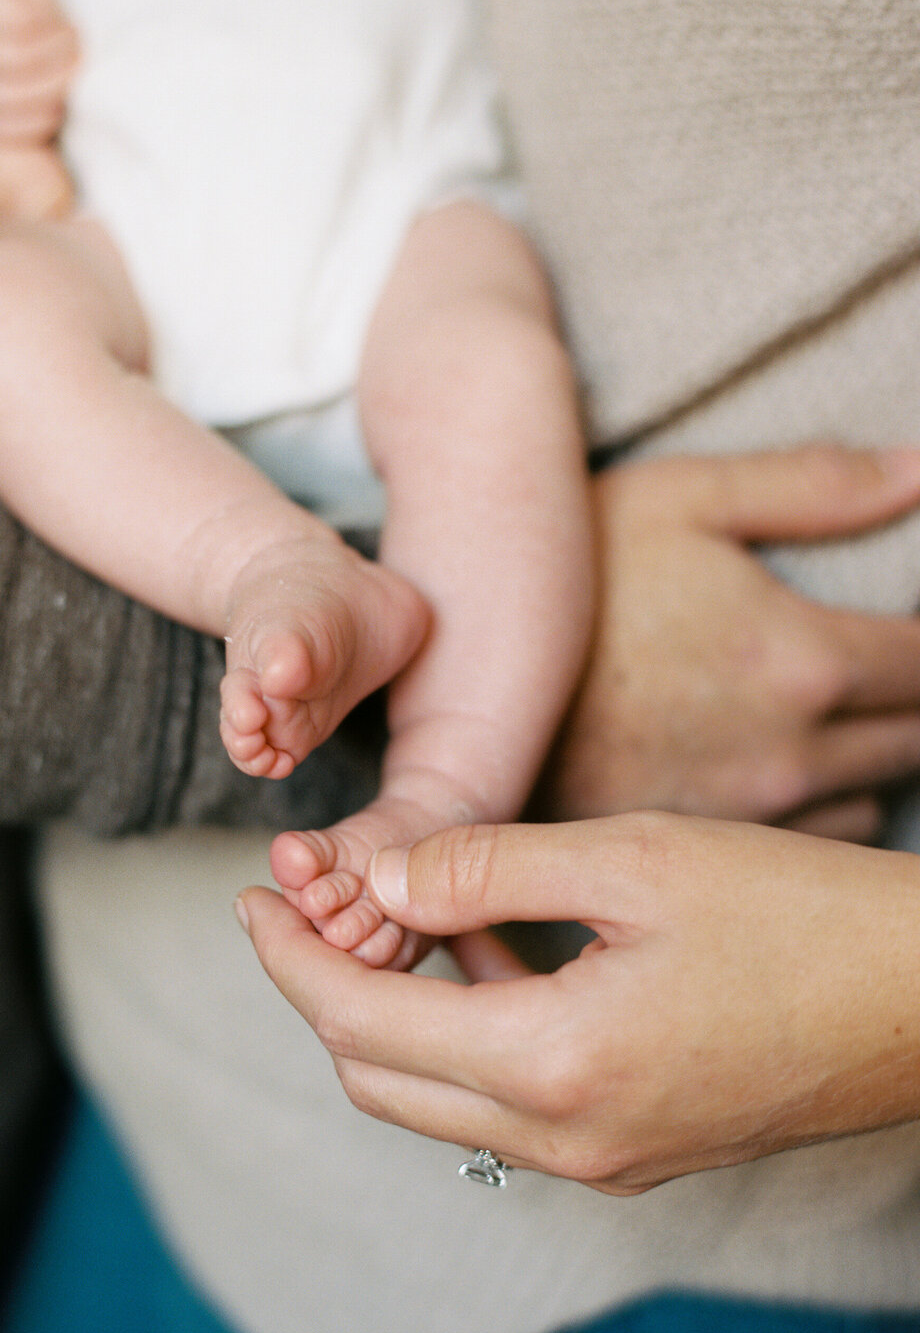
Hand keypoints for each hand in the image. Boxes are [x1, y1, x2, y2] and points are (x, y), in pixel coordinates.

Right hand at [0, 0, 77, 141]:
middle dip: (57, 58)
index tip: (71, 26)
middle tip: (79, 51)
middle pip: (17, 61)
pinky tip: (57, 110)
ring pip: (10, 98)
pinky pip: (4, 129)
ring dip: (51, 90)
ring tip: (71, 77)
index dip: (50, 26)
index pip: (16, 22)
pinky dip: (36, 122)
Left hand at [239, 814, 919, 1192]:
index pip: (359, 1025)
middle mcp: (566, 1137)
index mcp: (553, 1065)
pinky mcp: (636, 1146)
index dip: (288, 958)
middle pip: (380, 1078)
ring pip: (439, 1097)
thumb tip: (376, 878)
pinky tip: (483, 953)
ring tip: (390, 915)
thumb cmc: (796, 914)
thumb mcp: (631, 860)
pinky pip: (506, 1101)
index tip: (253, 895)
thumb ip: (487, 870)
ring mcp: (604, 1156)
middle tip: (299, 905)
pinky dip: (463, 1033)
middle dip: (320, 990)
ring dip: (391, 1013)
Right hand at [540, 446, 919, 840]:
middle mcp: (786, 752)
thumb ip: (814, 485)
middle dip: (915, 701)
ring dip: (871, 762)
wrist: (458, 665)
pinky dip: (812, 810)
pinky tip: (779, 771)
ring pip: (866, 803)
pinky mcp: (691, 846)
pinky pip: (796, 841)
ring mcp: (738, 813)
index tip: (913, 622)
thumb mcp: (683, 497)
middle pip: (915, 740)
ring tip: (833, 721)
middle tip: (887, 668)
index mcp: (800, 659)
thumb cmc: (571, 569)